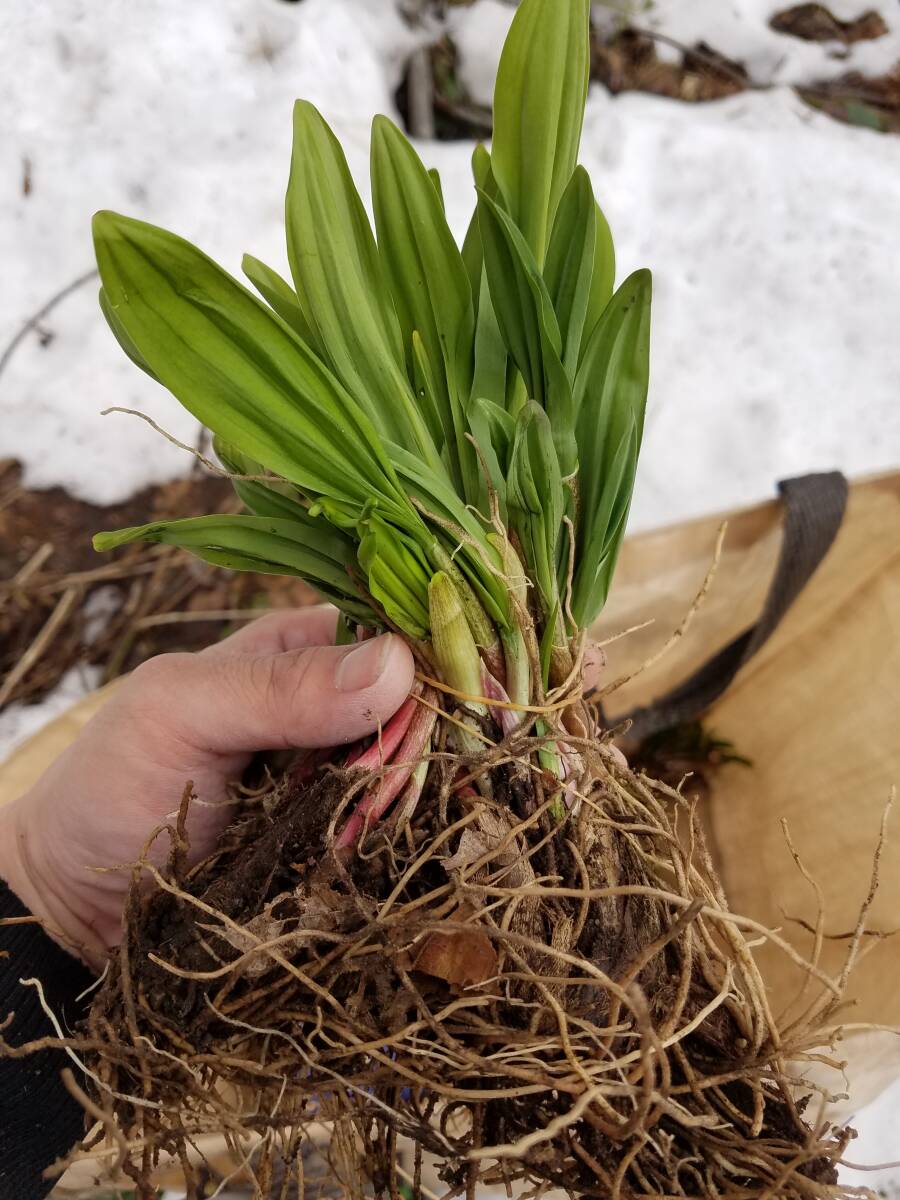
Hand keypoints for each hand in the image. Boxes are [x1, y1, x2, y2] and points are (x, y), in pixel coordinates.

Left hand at [0, 607, 414, 964]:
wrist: (81, 903)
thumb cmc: (112, 786)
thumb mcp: (179, 711)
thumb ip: (277, 687)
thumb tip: (396, 663)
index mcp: (301, 647)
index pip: (396, 632)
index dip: (432, 665)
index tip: (444, 711)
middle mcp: (334, 703)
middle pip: (420, 706)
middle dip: (415, 745)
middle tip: (367, 793)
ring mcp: (344, 774)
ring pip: (419, 770)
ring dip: (407, 801)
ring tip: (354, 832)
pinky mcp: (345, 837)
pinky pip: (399, 829)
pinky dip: (404, 841)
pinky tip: (393, 850)